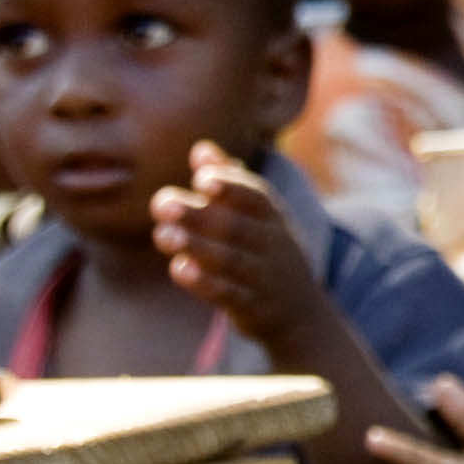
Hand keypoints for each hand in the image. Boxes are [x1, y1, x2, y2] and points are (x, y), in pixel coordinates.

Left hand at [151, 142, 327, 351]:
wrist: (302, 315)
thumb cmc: (268, 253)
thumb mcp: (261, 218)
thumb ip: (231, 182)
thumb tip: (200, 149)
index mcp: (273, 218)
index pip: (256, 197)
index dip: (231, 186)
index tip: (201, 179)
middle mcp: (272, 245)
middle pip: (235, 227)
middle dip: (198, 215)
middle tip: (162, 204)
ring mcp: (263, 278)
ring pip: (230, 260)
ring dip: (196, 246)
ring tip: (162, 235)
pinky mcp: (252, 308)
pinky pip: (229, 294)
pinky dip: (204, 283)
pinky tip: (178, 269)